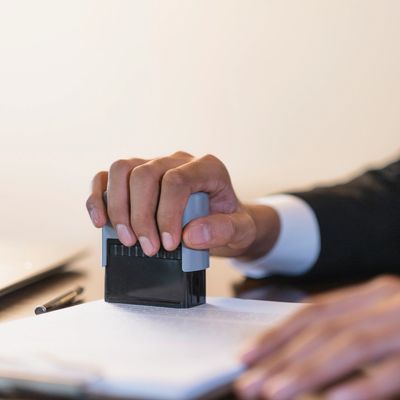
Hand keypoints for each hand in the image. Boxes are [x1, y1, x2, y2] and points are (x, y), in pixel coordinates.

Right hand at [86, 151, 279, 258]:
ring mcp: (154, 165)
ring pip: (122, 169)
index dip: (167, 213)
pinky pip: (108, 178)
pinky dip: (99, 198)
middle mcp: (178, 161)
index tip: (168, 244)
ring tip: (126, 238)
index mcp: (207, 168)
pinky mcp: (135, 177)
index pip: (176, 180)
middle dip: (140, 215)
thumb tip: (191, 234)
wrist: (221, 220)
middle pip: (145, 174)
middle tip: (147, 249)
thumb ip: (224, 230)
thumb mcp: (241, 231)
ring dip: (118, 207)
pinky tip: (101, 222)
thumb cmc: (229, 222)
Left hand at [235, 275, 399, 399]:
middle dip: (282, 358)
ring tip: (275, 393)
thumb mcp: (382, 317)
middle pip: (323, 330)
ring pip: (350, 346)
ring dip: (308, 372)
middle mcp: (386, 300)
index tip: (247, 355)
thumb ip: (350, 328)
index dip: (277, 334)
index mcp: (371, 293)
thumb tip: (301, 354)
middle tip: (248, 382)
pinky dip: (364, 388)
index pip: (312, 312)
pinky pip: (395, 370)